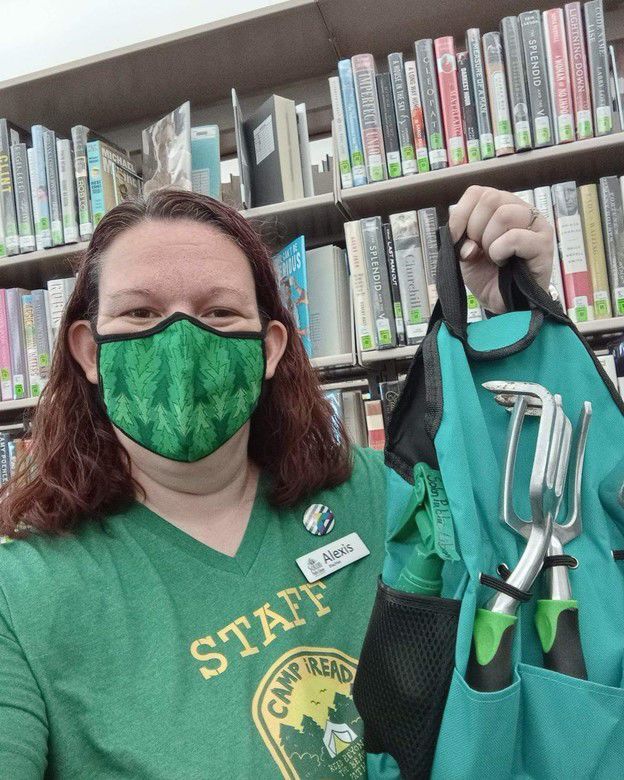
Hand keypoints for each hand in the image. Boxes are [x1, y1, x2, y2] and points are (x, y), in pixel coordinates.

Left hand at [448, 185, 553, 313]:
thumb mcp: (466, 255)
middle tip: (479, 249)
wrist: (505, 304)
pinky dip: (500, 251)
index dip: (461, 213)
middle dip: (475, 228)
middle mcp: (521, 210)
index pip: (478, 192)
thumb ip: (461, 239)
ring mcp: (536, 225)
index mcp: (502, 207)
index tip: (455, 237)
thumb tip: (467, 241)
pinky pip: (515, 237)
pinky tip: (503, 262)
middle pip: (490, 199)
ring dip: (489, 240)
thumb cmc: (489, 276)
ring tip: (493, 256)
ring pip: (504, 214)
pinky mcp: (544, 244)